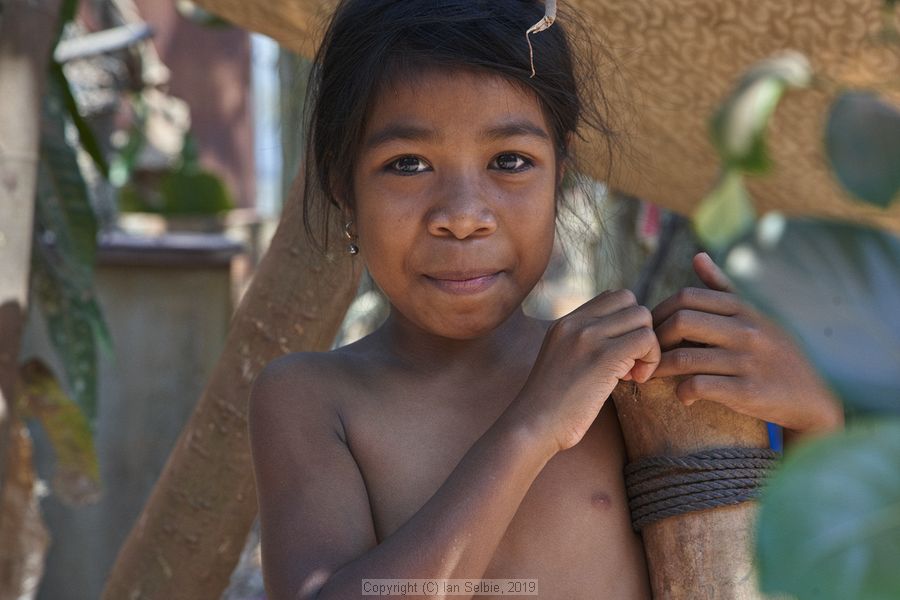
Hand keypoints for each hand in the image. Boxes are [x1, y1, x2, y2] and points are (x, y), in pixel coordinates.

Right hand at [514, 289, 659, 452]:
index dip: (625, 323)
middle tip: (630, 364)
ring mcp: (588, 337)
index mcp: (565, 322)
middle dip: (639, 330)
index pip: (612, 298)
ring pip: (642, 318)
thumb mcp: (562, 362)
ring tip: (631, 374)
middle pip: (630, 301)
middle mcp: (575, 322)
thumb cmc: (550, 406)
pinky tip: (635, 381)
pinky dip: (651, 359)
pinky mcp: (603, 357)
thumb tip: (623, 345)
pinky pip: (646, 340)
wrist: (532, 426)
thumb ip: (584, 345)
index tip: (619, 354)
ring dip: (647, 346)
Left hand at [649, 253, 843, 437]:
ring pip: (684, 358)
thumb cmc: (774, 353)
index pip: (686, 297)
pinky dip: (682, 392)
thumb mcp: (754, 316)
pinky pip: (699, 386)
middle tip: (647, 353)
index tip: (651, 329)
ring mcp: (747, 361)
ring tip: (652, 376)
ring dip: (659, 368)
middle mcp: (746, 330)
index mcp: (742, 309)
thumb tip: (697, 256)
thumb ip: (722, 288)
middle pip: (680, 321)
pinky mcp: (747, 392)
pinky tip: (682, 396)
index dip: (659, 312)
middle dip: (656, 338)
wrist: (811, 398)